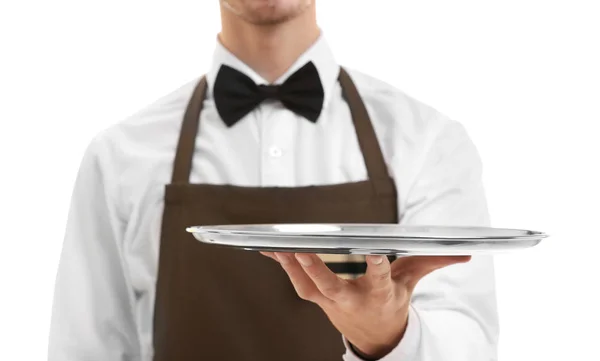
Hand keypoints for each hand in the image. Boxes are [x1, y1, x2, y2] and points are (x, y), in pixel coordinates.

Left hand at [261, 251, 469, 358]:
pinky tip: (270, 250)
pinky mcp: (318, 301)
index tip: (374, 249)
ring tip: (276, 245)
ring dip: (292, 267)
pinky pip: (298, 284)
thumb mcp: (411, 284)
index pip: (379, 278)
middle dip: (316, 269)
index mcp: (379, 294)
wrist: (375, 337)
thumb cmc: (392, 304)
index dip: (376, 265)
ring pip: (308, 287)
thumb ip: (433, 263)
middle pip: (332, 286)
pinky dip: (284, 267)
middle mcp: (353, 300)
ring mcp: (332, 303)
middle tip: (301, 248)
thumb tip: (465, 253)